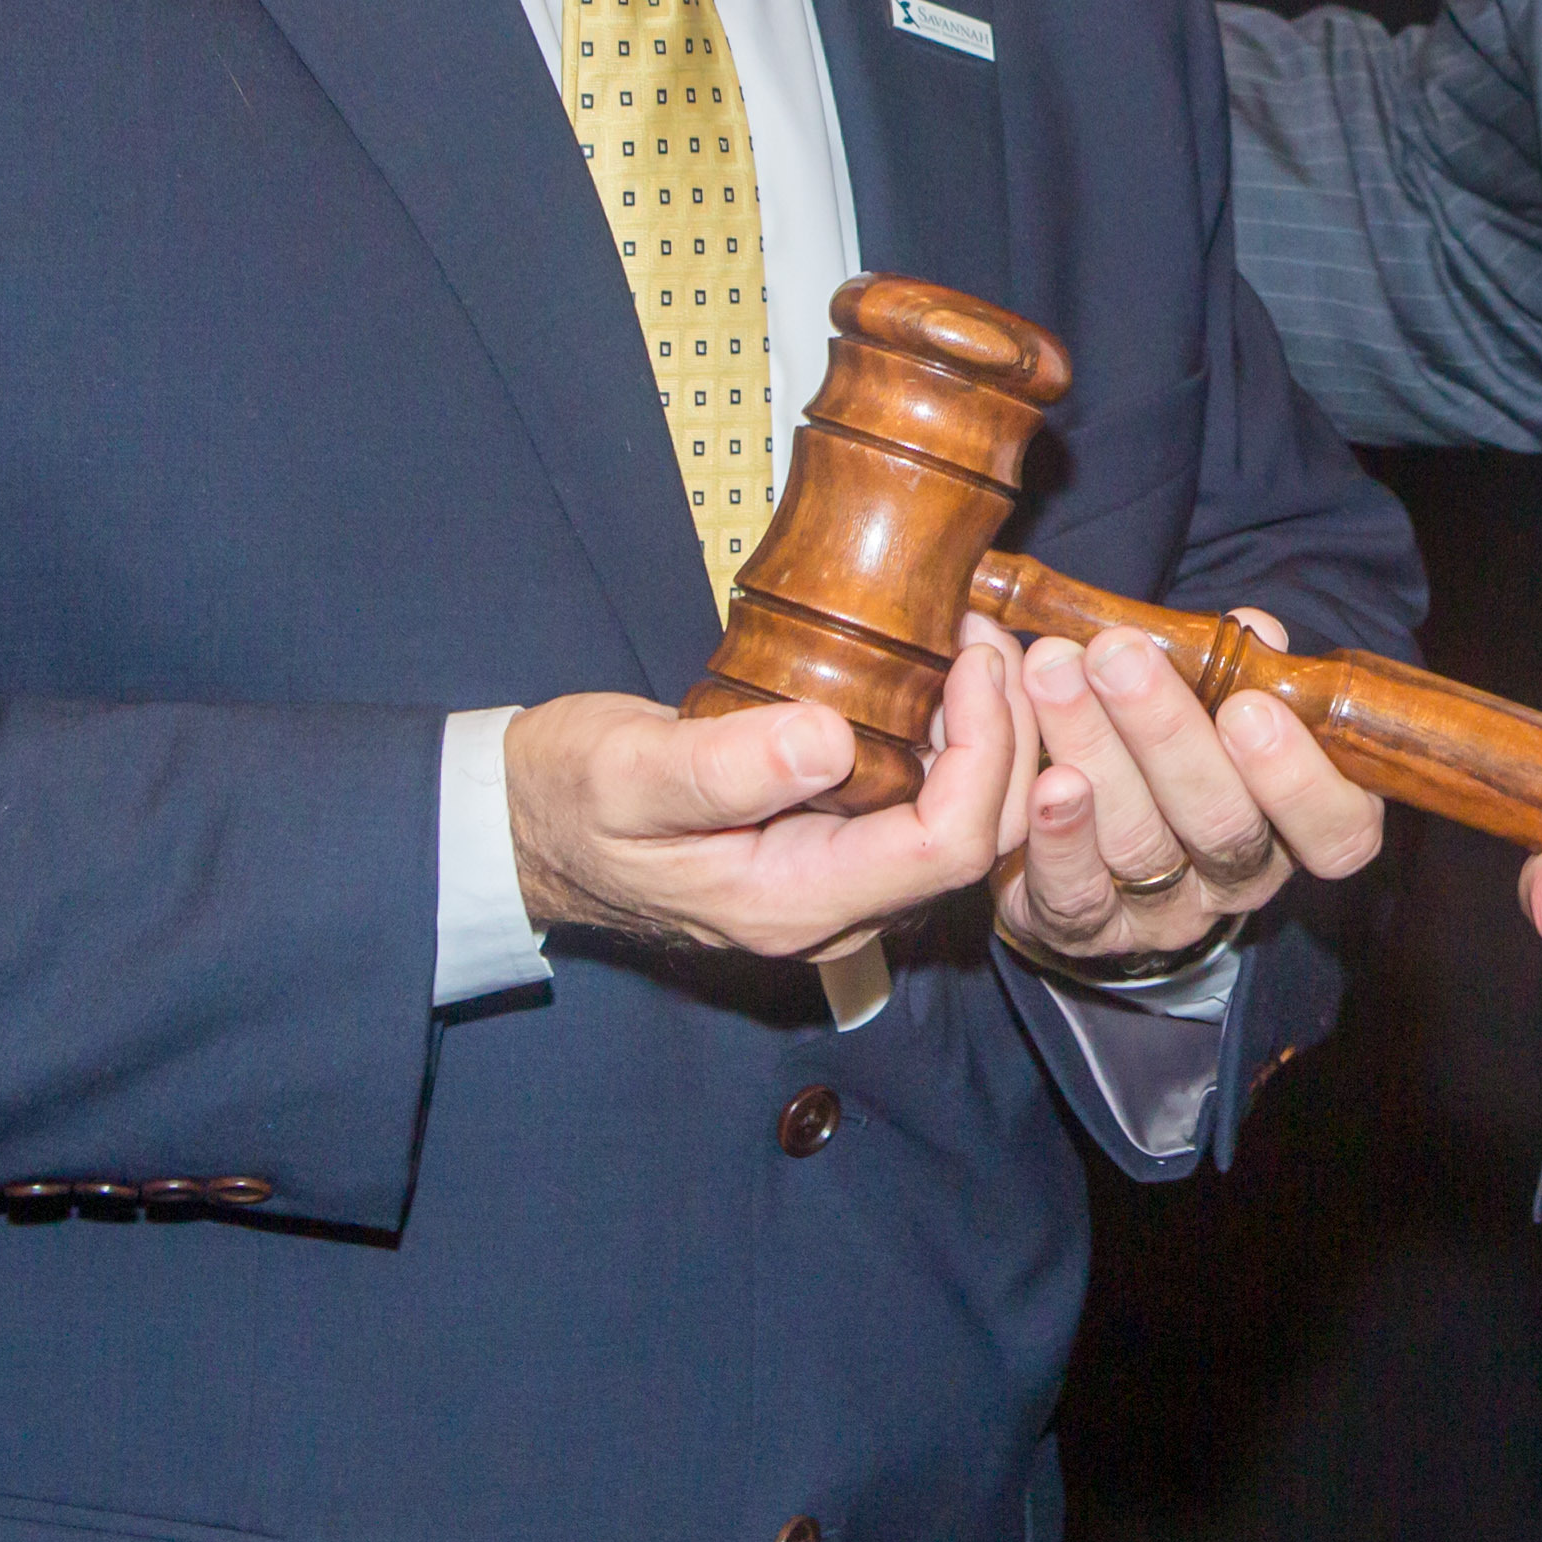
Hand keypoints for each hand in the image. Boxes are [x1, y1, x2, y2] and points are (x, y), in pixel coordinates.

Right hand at [506, 642, 1024, 961]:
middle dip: (1010, 735)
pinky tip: (947, 676)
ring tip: (978, 641)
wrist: (531, 826)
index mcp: (794, 903)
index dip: (987, 754)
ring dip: (995, 736)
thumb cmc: (570, 798)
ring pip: (969, 827)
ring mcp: (842, 882)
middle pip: (980, 841)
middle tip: (988, 632)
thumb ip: (721, 770)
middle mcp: (835, 909)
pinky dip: (960, 743)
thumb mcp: (625, 773)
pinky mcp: (839, 848)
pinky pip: (933, 809)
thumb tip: (825, 740)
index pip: (947, 848)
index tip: (972, 658)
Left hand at [989, 614, 1389, 976]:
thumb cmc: (1177, 740)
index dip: (1297, 778)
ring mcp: (1164, 914)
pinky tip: (1044, 777)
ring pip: (1140, 845)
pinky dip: (1058, 835)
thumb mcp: (1220, 698)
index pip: (1335, 831)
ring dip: (1093, 749)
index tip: (1248, 706)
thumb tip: (1258, 628)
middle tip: (1116, 655)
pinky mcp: (1088, 931)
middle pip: (1221, 825)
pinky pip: (1075, 894)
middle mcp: (1240, 880)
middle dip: (1165, 732)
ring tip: (1054, 673)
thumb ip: (1242, 666)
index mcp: (1297, 825)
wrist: (1097, 823)